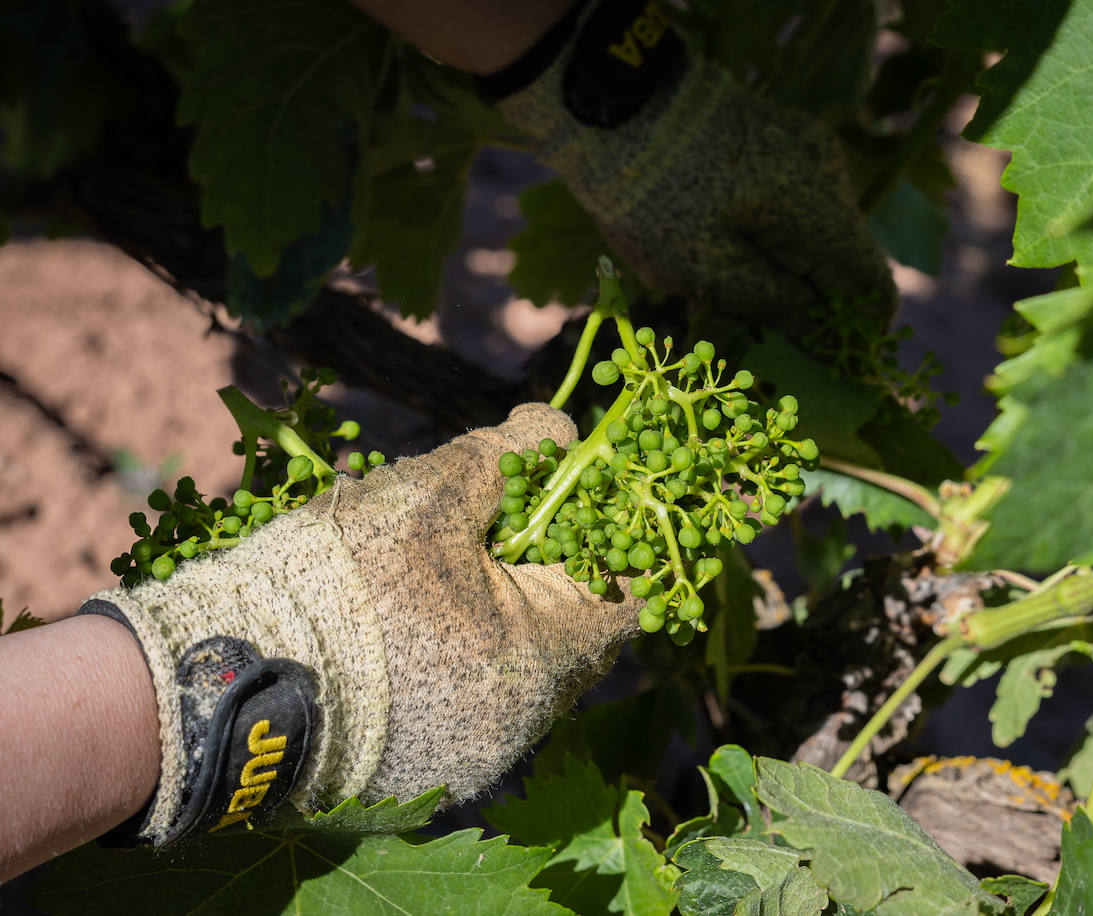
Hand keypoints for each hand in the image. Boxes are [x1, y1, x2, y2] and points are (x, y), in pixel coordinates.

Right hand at [81, 403, 639, 843]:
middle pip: (576, 635)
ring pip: (525, 671)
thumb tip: (559, 433)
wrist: (217, 682)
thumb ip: (512, 455)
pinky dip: (468, 657)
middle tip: (506, 523)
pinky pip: (477, 703)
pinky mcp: (428, 771)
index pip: (626, 596)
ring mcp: (475, 756)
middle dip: (552, 571)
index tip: (574, 499)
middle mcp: (520, 725)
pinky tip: (418, 621)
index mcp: (538, 660)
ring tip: (451, 569)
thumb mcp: (429, 492)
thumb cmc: (335, 579)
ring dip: (509, 615)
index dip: (610, 536)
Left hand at [490, 0, 895, 329]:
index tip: (822, 363)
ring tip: (727, 280)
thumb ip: (771, 305)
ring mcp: (807, 150)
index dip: (855, 333)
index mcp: (819, 208)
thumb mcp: (705, 270)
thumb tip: (814, 329)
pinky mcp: (781, 139)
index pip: (872, 286)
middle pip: (845, 261)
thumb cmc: (651, 197)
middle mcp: (828, 174)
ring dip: (787, 268)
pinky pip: (795, 203)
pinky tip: (725, 240)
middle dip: (812, 303)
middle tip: (756, 328)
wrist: (611, 104)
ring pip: (819, 233)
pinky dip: (773, 234)